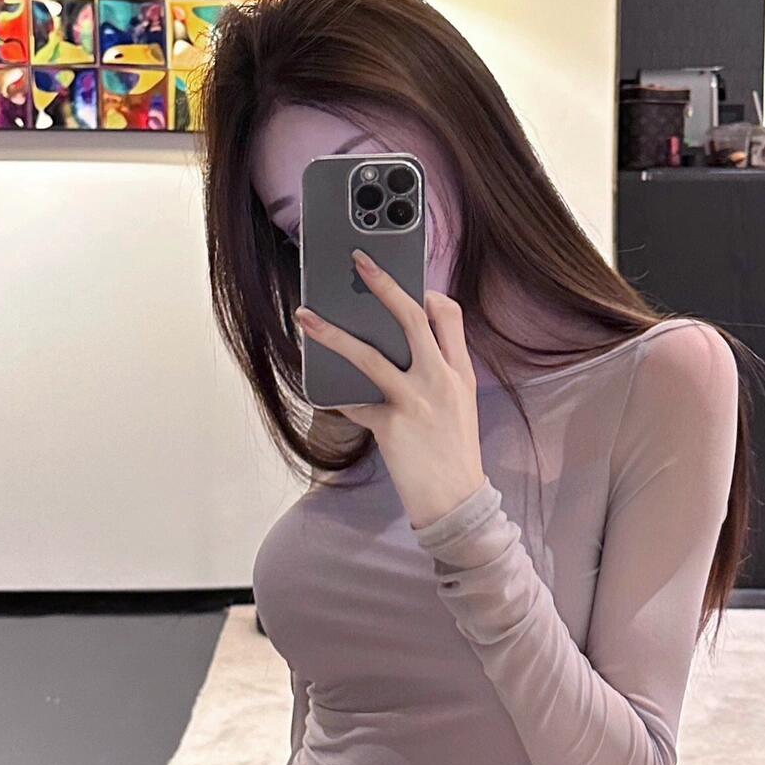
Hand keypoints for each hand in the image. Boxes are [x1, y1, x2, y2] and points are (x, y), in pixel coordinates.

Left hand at [296, 253, 486, 529]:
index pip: (449, 315)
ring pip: (368, 354)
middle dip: (383, 284)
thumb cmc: (452, 455)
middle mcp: (440, 379)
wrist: (455, 502)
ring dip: (331, 333)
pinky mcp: (391, 424)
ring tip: (305, 317)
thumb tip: (395, 351)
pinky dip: (337, 396)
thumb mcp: (457, 407)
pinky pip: (354, 402)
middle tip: (359, 262)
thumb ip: (435, 375)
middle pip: (412, 317)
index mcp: (459, 372)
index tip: (407, 286)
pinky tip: (323, 391)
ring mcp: (415, 400)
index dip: (426, 293)